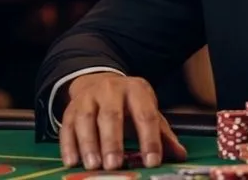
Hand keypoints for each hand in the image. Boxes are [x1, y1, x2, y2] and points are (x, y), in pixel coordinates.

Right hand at [60, 72, 186, 170]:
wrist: (99, 81)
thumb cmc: (128, 104)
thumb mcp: (147, 111)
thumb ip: (162, 134)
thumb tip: (180, 154)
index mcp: (136, 90)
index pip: (146, 114)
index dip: (150, 139)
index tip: (152, 161)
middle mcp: (111, 90)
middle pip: (111, 114)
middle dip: (113, 141)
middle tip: (114, 164)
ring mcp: (89, 98)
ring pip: (86, 119)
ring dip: (89, 143)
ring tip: (93, 165)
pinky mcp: (71, 108)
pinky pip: (66, 126)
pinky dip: (68, 145)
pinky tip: (72, 162)